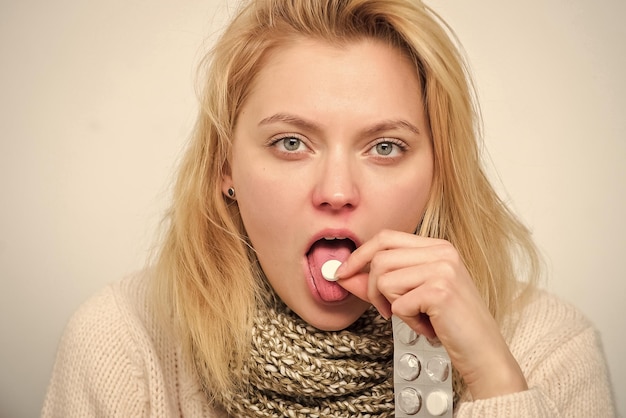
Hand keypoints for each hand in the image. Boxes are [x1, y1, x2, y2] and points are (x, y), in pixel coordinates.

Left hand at [335, 229, 527, 399]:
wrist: (483, 352)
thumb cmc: (450, 324)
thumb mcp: (412, 296)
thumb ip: (378, 283)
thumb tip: (342, 274)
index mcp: (437, 246)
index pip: (386, 238)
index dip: (359, 255)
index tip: (342, 273)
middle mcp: (442, 252)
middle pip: (380, 258)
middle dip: (371, 288)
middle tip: (386, 310)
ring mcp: (443, 269)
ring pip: (384, 280)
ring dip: (392, 307)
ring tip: (416, 318)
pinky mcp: (440, 291)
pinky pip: (398, 305)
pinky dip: (407, 322)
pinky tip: (428, 327)